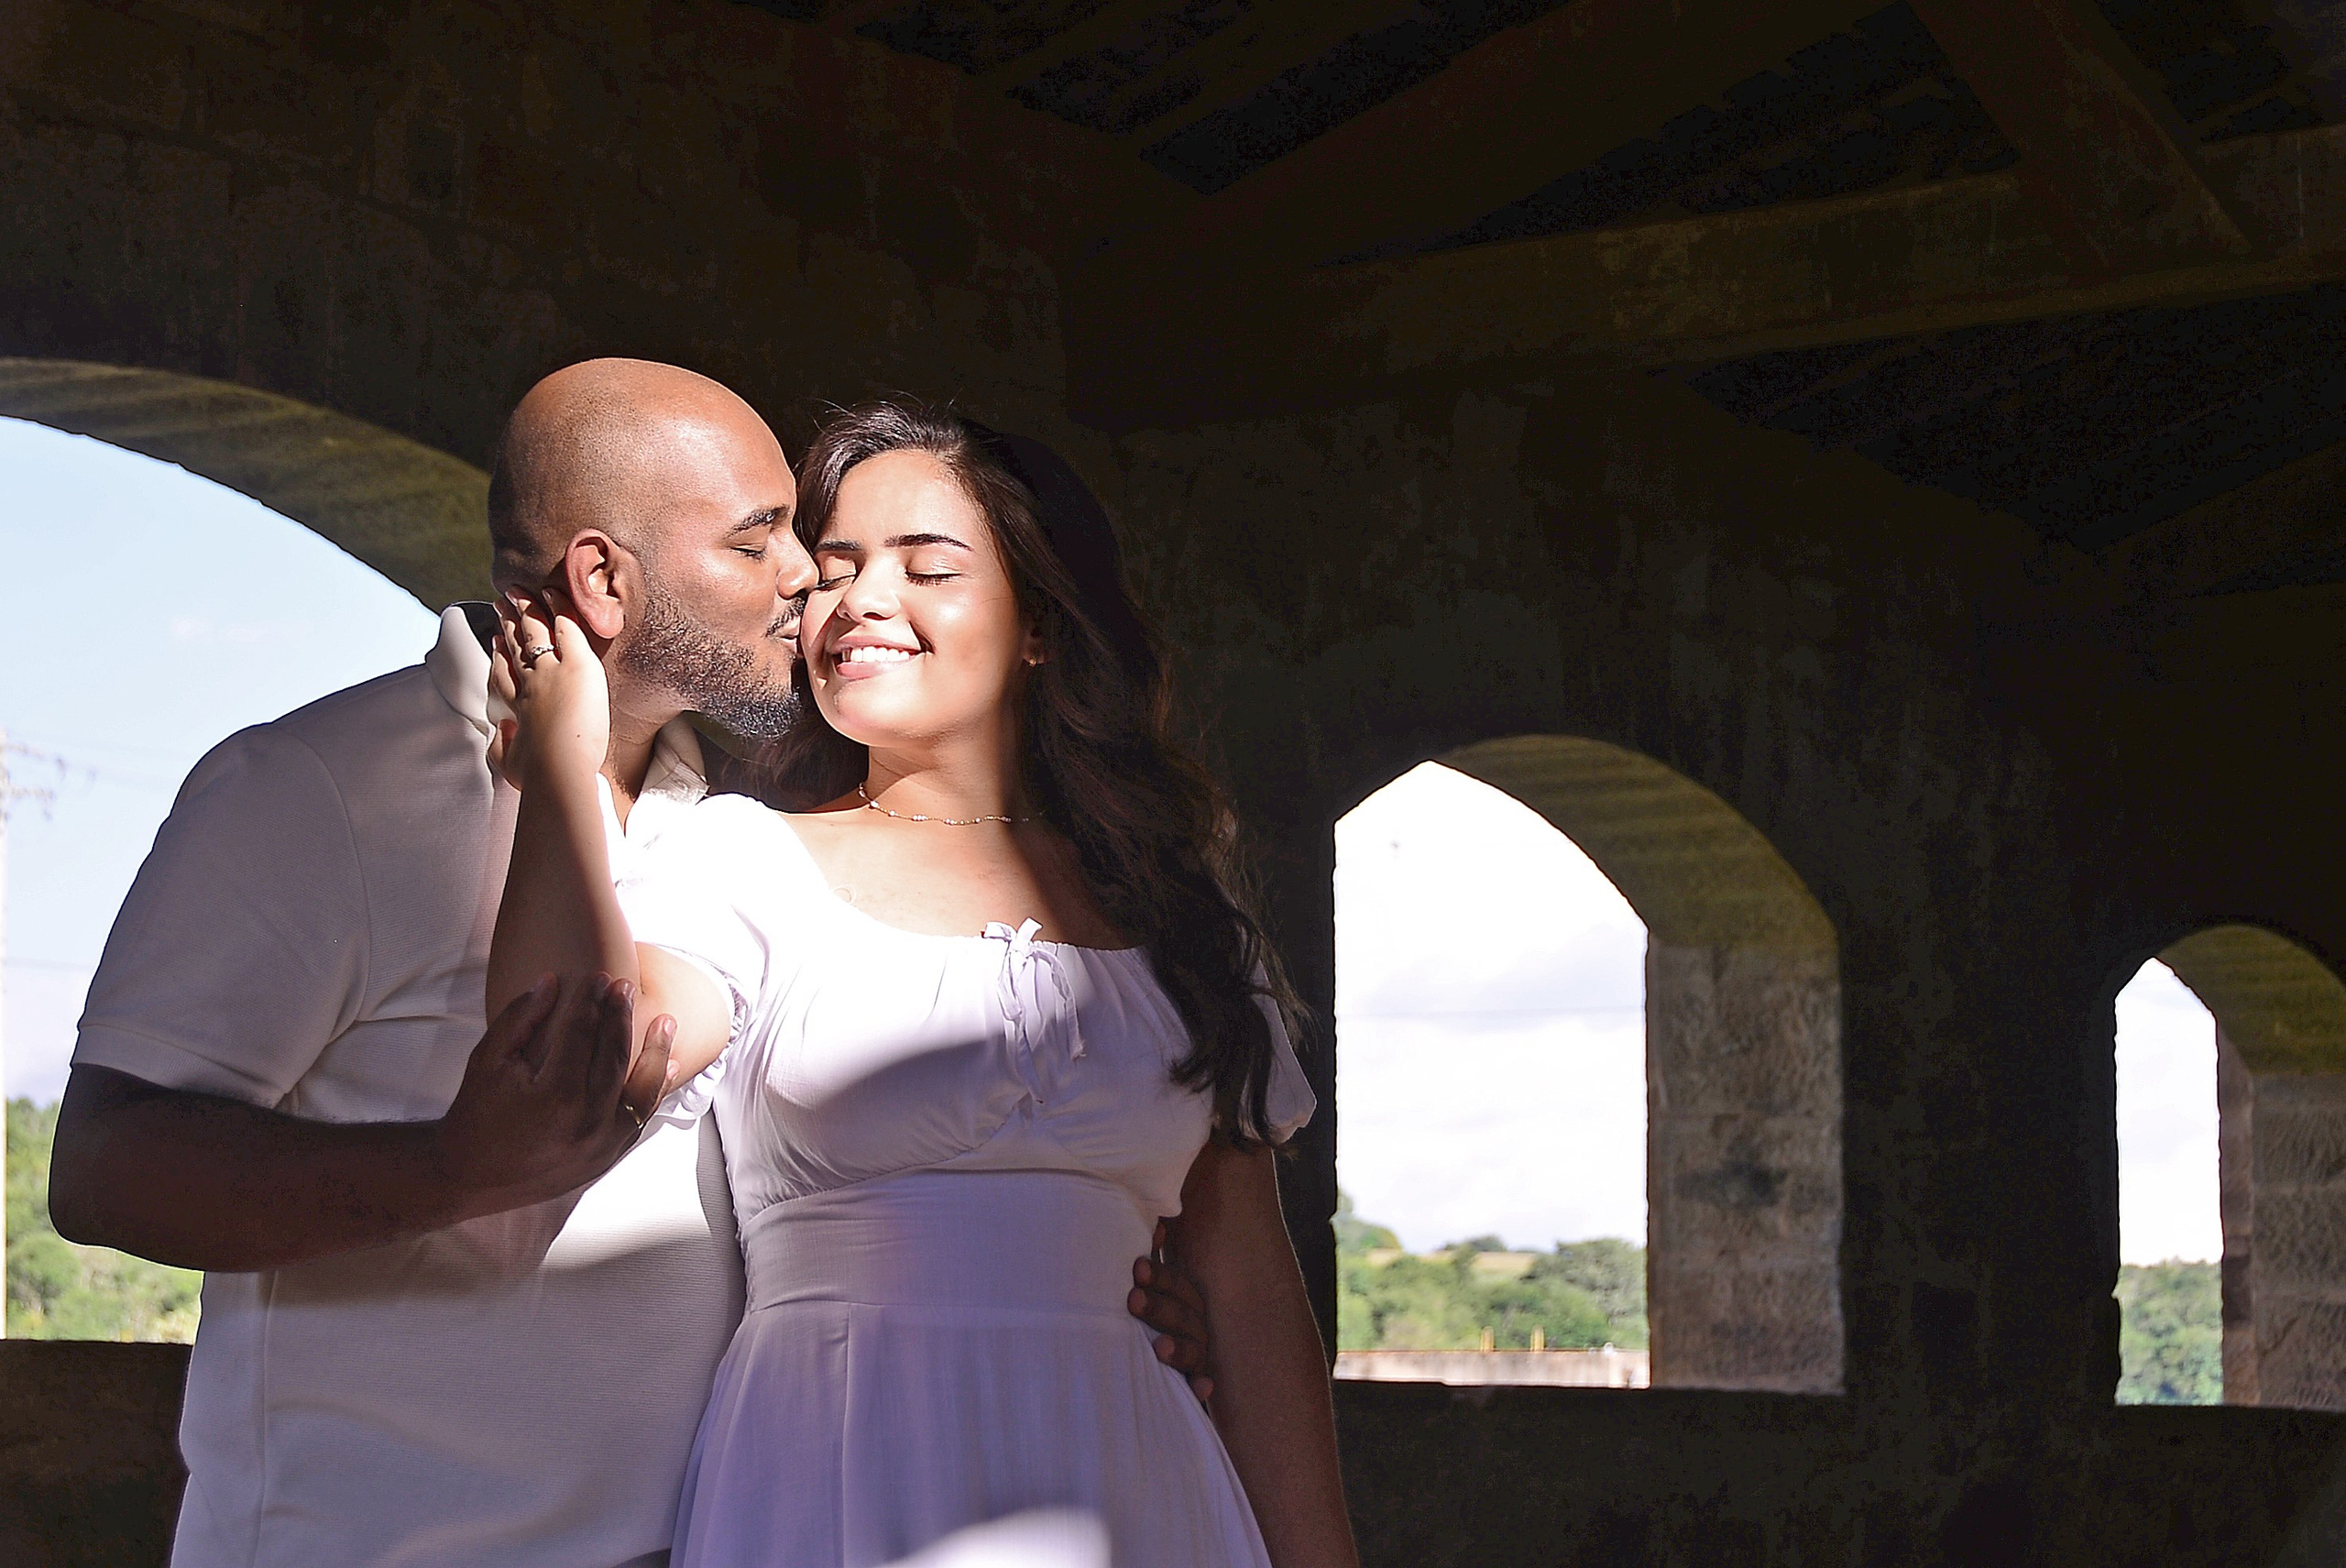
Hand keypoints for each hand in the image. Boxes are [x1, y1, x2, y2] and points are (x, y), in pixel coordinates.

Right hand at [432, 973, 676, 1210]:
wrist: (469, 1177)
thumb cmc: (475, 1113)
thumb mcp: (486, 1060)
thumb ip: (520, 1018)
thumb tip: (552, 980)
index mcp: (555, 1096)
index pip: (581, 1035)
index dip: (591, 1002)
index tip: (599, 977)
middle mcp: (586, 1122)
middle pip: (614, 1057)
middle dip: (621, 1018)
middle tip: (625, 987)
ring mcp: (601, 1145)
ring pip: (641, 1091)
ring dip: (656, 1053)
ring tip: (666, 1022)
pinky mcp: (607, 1158)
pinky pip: (640, 1119)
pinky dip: (654, 1091)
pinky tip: (667, 1066)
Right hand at [489, 592, 609, 788]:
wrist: (556, 770)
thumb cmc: (536, 776)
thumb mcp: (510, 765)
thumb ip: (503, 747)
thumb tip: (503, 732)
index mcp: (516, 708)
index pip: (504, 674)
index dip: (498, 655)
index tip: (494, 640)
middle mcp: (529, 685)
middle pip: (514, 646)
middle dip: (507, 623)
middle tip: (499, 604)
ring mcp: (551, 672)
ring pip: (535, 632)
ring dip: (525, 610)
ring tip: (516, 594)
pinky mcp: (578, 667)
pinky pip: (567, 629)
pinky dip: (559, 609)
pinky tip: (553, 594)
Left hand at [1130, 1218, 1214, 1405]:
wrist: (1142, 1358)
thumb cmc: (1139, 1316)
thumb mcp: (1142, 1286)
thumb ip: (1146, 1258)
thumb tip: (1152, 1224)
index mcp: (1182, 1297)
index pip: (1175, 1283)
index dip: (1158, 1276)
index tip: (1136, 1268)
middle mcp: (1194, 1324)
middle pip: (1183, 1314)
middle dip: (1158, 1307)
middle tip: (1132, 1299)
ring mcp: (1196, 1354)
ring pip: (1194, 1349)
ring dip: (1179, 1347)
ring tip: (1159, 1347)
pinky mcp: (1191, 1382)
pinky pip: (1201, 1386)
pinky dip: (1202, 1385)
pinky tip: (1202, 1387)